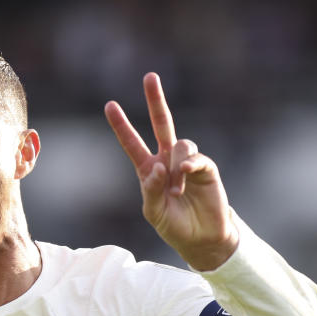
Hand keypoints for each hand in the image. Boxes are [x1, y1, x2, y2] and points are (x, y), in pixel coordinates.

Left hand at [104, 73, 237, 270]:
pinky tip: (187, 174)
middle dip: (156, 100)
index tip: (110, 105)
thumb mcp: (153, 212)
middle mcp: (167, 161)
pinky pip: (196, 158)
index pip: (132, 143)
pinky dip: (190, 165)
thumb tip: (158, 168)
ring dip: (176, 167)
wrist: (202, 238)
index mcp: (149, 170)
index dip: (122, 125)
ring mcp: (187, 163)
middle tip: (150, 77)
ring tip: (178, 191)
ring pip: (180, 145)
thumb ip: (150, 190)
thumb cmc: (174, 225)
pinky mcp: (206, 169)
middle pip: (161, 124)